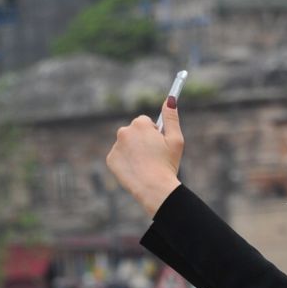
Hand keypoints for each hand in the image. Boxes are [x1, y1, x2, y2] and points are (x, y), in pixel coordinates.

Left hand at [107, 98, 184, 217]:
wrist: (154, 188)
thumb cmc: (167, 163)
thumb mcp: (175, 139)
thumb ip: (171, 118)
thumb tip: (170, 99)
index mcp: (140, 124)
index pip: (145, 122)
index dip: (154, 134)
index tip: (159, 145)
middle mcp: (124, 132)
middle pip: (134, 132)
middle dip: (142, 141)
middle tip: (153, 156)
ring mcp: (116, 146)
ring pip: (126, 144)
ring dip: (134, 151)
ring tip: (145, 165)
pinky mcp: (111, 160)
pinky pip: (119, 157)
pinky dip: (127, 162)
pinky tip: (136, 170)